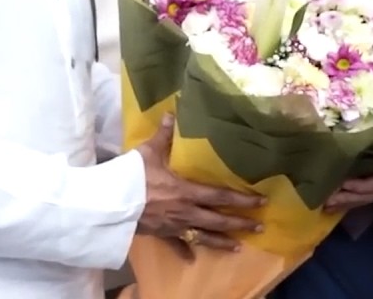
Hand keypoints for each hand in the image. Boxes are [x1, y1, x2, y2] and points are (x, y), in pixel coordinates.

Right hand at [134, 115, 264, 251]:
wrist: (111, 205)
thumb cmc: (132, 177)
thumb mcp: (149, 152)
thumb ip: (164, 135)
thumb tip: (172, 113)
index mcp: (187, 192)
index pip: (220, 196)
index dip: (242, 199)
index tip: (261, 201)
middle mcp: (186, 212)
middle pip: (218, 221)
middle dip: (240, 224)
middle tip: (259, 226)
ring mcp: (174, 226)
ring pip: (204, 237)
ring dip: (222, 242)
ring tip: (238, 247)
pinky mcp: (161, 235)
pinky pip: (176, 245)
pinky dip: (186, 251)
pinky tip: (192, 260)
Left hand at [323, 160, 372, 212]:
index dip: (360, 185)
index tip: (343, 184)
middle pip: (368, 196)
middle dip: (347, 199)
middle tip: (325, 202)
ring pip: (367, 199)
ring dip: (347, 203)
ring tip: (328, 206)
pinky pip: (370, 197)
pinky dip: (355, 200)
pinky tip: (341, 202)